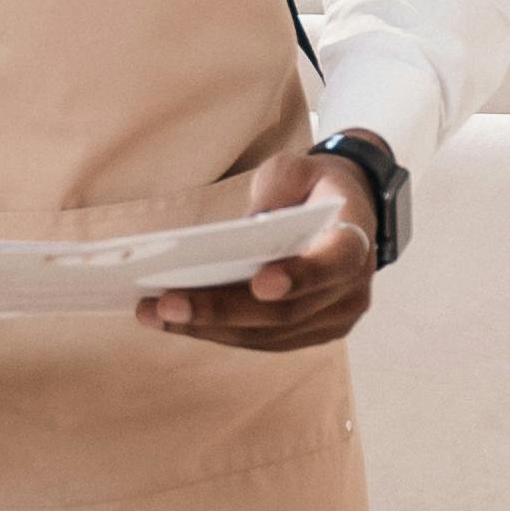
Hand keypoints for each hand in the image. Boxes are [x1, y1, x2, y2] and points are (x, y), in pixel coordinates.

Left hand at [135, 146, 377, 352]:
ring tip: (154, 313)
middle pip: (286, 311)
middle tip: (166, 304)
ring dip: (208, 327)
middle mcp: (353, 288)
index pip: (335, 262)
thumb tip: (239, 234)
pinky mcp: (311, 334)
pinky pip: (262, 341)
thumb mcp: (295, 168)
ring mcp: (335, 318)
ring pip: (268, 334)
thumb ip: (274, 190)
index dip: (301, 276)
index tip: (260, 282)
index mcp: (355, 238)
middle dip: (221, 310)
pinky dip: (218, 333)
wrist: (345, 211)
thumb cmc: (312, 186)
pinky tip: (176, 321)